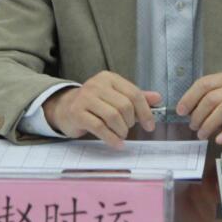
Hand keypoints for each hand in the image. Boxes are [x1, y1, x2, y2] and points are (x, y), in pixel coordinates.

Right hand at [43, 72, 161, 148]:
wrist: (64, 107)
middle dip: (131, 122)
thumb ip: (136, 97)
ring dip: (122, 131)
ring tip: (121, 135)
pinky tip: (117, 143)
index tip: (150, 125)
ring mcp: (85, 98)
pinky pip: (99, 127)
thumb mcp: (115, 96)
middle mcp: (97, 85)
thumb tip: (158, 98)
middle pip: (124, 106)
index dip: (145, 111)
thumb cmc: (94, 103)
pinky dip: (111, 138)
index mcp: (109, 78)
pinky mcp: (77, 113)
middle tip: (128, 128)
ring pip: (113, 116)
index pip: (134, 93)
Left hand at [176, 73, 221, 144]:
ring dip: (209, 124)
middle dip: (198, 115)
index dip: (189, 98)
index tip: (180, 112)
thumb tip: (185, 112)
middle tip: (193, 127)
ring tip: (201, 135)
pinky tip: (219, 140)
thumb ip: (206, 101)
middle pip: (212, 99)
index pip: (203, 84)